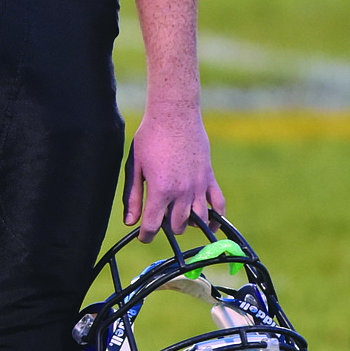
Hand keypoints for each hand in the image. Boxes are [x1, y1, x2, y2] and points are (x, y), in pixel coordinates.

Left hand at [123, 104, 225, 240]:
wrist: (174, 114)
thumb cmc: (150, 137)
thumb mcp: (135, 167)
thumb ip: (133, 197)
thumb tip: (130, 222)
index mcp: (160, 190)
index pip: (153, 226)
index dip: (146, 235)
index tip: (143, 236)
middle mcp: (182, 192)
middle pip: (177, 226)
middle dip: (166, 227)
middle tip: (158, 218)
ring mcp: (199, 185)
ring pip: (199, 220)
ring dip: (188, 224)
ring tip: (178, 219)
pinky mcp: (209, 177)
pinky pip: (219, 204)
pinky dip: (217, 217)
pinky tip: (209, 223)